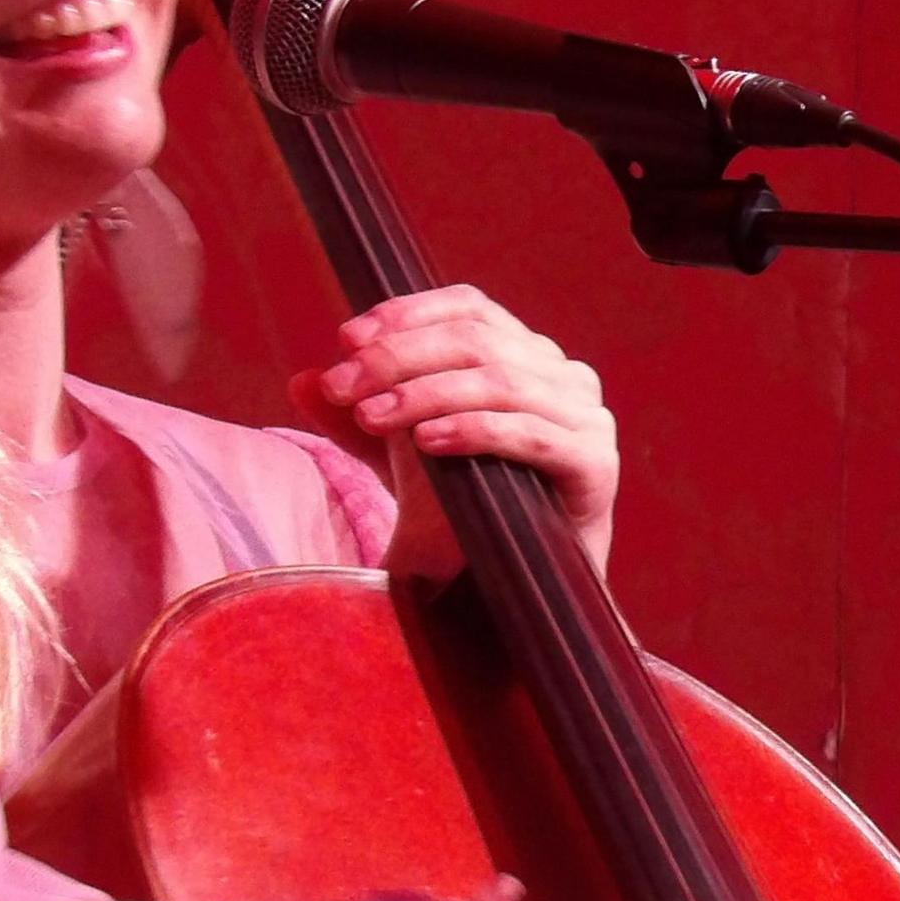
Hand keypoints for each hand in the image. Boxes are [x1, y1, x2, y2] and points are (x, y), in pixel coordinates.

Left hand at [292, 285, 619, 575]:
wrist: (508, 591)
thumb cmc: (462, 513)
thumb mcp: (399, 455)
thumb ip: (358, 416)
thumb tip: (302, 381)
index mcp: (524, 356)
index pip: (470, 309)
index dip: (407, 315)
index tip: (347, 339)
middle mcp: (563, 375)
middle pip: (479, 338)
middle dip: (399, 357)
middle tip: (345, 385)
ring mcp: (586, 418)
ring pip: (502, 380)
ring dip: (426, 392)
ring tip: (374, 417)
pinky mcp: (597, 465)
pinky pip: (535, 434)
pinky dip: (476, 430)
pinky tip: (429, 442)